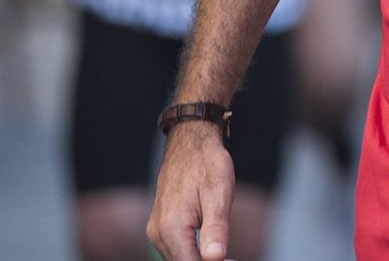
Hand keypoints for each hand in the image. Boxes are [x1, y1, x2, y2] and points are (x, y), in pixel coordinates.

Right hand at [148, 123, 235, 260]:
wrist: (191, 140)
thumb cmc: (207, 164)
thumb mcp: (219, 195)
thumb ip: (216, 230)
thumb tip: (215, 259)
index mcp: (171, 227)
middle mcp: (158, 231)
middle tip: (232, 257)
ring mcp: (156, 228)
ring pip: (178, 257)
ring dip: (198, 258)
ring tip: (223, 249)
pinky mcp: (160, 223)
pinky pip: (175, 247)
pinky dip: (191, 251)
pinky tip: (210, 245)